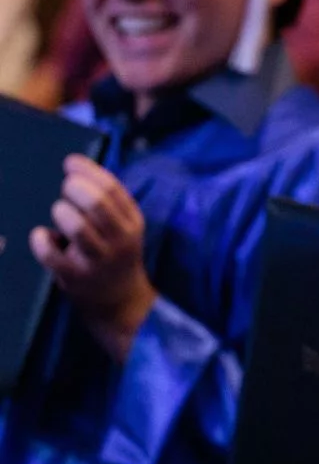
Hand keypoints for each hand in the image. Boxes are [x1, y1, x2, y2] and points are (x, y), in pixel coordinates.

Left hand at [29, 154, 156, 360]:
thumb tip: (77, 167)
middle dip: (75, 188)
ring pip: (77, 228)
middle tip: (65, 188)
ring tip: (58, 211)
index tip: (70, 162)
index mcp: (132, 222)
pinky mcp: (75, 277)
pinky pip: (53, 256)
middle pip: (97, 204)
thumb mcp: (124, 227)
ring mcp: (97, 260)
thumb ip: (108, 202)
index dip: (89, 170)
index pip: (113, 188)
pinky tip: (41, 235)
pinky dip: (41, 241)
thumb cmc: (116, 254)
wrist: (120, 301)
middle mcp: (119, 240)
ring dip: (62, 212)